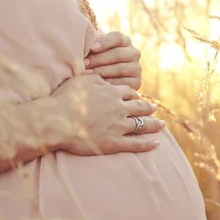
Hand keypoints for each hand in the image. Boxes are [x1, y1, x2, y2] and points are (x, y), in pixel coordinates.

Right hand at [49, 75, 163, 154]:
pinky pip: (136, 144)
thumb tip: (104, 76)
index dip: (133, 95)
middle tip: (154, 108)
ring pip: (141, 125)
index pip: (128, 92)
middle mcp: (119, 109)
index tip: (136, 97)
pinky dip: (147, 144)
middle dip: (148, 108)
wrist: (58, 121)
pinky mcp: (115, 143)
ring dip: (153, 125)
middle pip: (139, 107)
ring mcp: (119, 127)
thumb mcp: (82, 80)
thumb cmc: (66, 99)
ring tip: (161, 125)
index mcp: (112, 93)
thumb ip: (96, 78)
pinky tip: (156, 143)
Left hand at [84, 31, 141, 90]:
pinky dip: (110, 83)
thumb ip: (92, 47)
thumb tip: (83, 45)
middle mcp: (134, 53)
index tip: (92, 47)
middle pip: (117, 54)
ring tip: (88, 74)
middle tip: (85, 63)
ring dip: (102, 71)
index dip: (105, 42)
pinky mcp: (137, 82)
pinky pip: (123, 83)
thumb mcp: (97, 51)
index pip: (117, 37)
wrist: (111, 81)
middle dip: (99, 59)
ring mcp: (137, 68)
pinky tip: (98, 84)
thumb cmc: (99, 62)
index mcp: (125, 41)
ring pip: (120, 68)